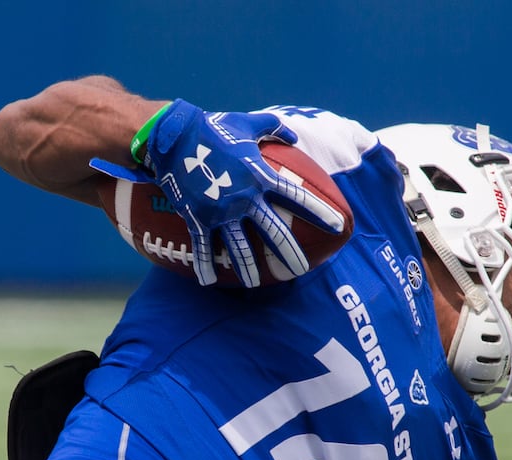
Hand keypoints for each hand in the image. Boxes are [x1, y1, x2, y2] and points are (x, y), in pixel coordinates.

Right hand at [93, 99, 344, 287]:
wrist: (173, 137)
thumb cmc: (213, 128)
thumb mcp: (247, 123)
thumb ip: (274, 128)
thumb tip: (294, 137)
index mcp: (261, 177)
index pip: (298, 198)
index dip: (320, 212)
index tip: (338, 226)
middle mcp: (246, 199)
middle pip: (275, 233)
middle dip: (290, 253)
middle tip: (303, 269)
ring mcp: (222, 213)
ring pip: (240, 248)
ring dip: (249, 270)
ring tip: (256, 284)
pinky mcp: (199, 219)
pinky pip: (204, 248)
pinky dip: (205, 266)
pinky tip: (208, 282)